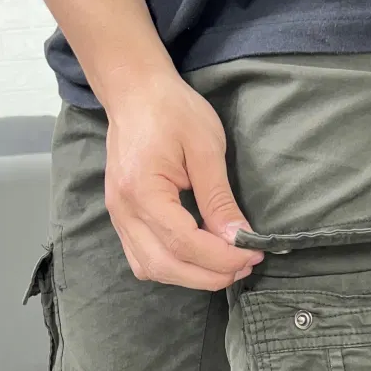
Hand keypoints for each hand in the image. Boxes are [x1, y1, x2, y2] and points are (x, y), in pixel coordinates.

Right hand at [103, 69, 262, 289]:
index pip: (184, 243)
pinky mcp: (121, 219)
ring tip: (226, 266)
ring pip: (151, 269)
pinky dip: (172, 268)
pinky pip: (143, 259)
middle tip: (245, 267)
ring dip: (190, 277)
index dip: (221, 258)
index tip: (252, 255)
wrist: (134, 93)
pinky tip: (198, 260)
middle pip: (165, 266)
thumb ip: (219, 199)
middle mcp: (123, 211)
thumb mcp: (205, 148)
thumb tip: (239, 238)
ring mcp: (118, 217)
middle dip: (209, 275)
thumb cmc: (171, 111)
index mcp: (142, 191)